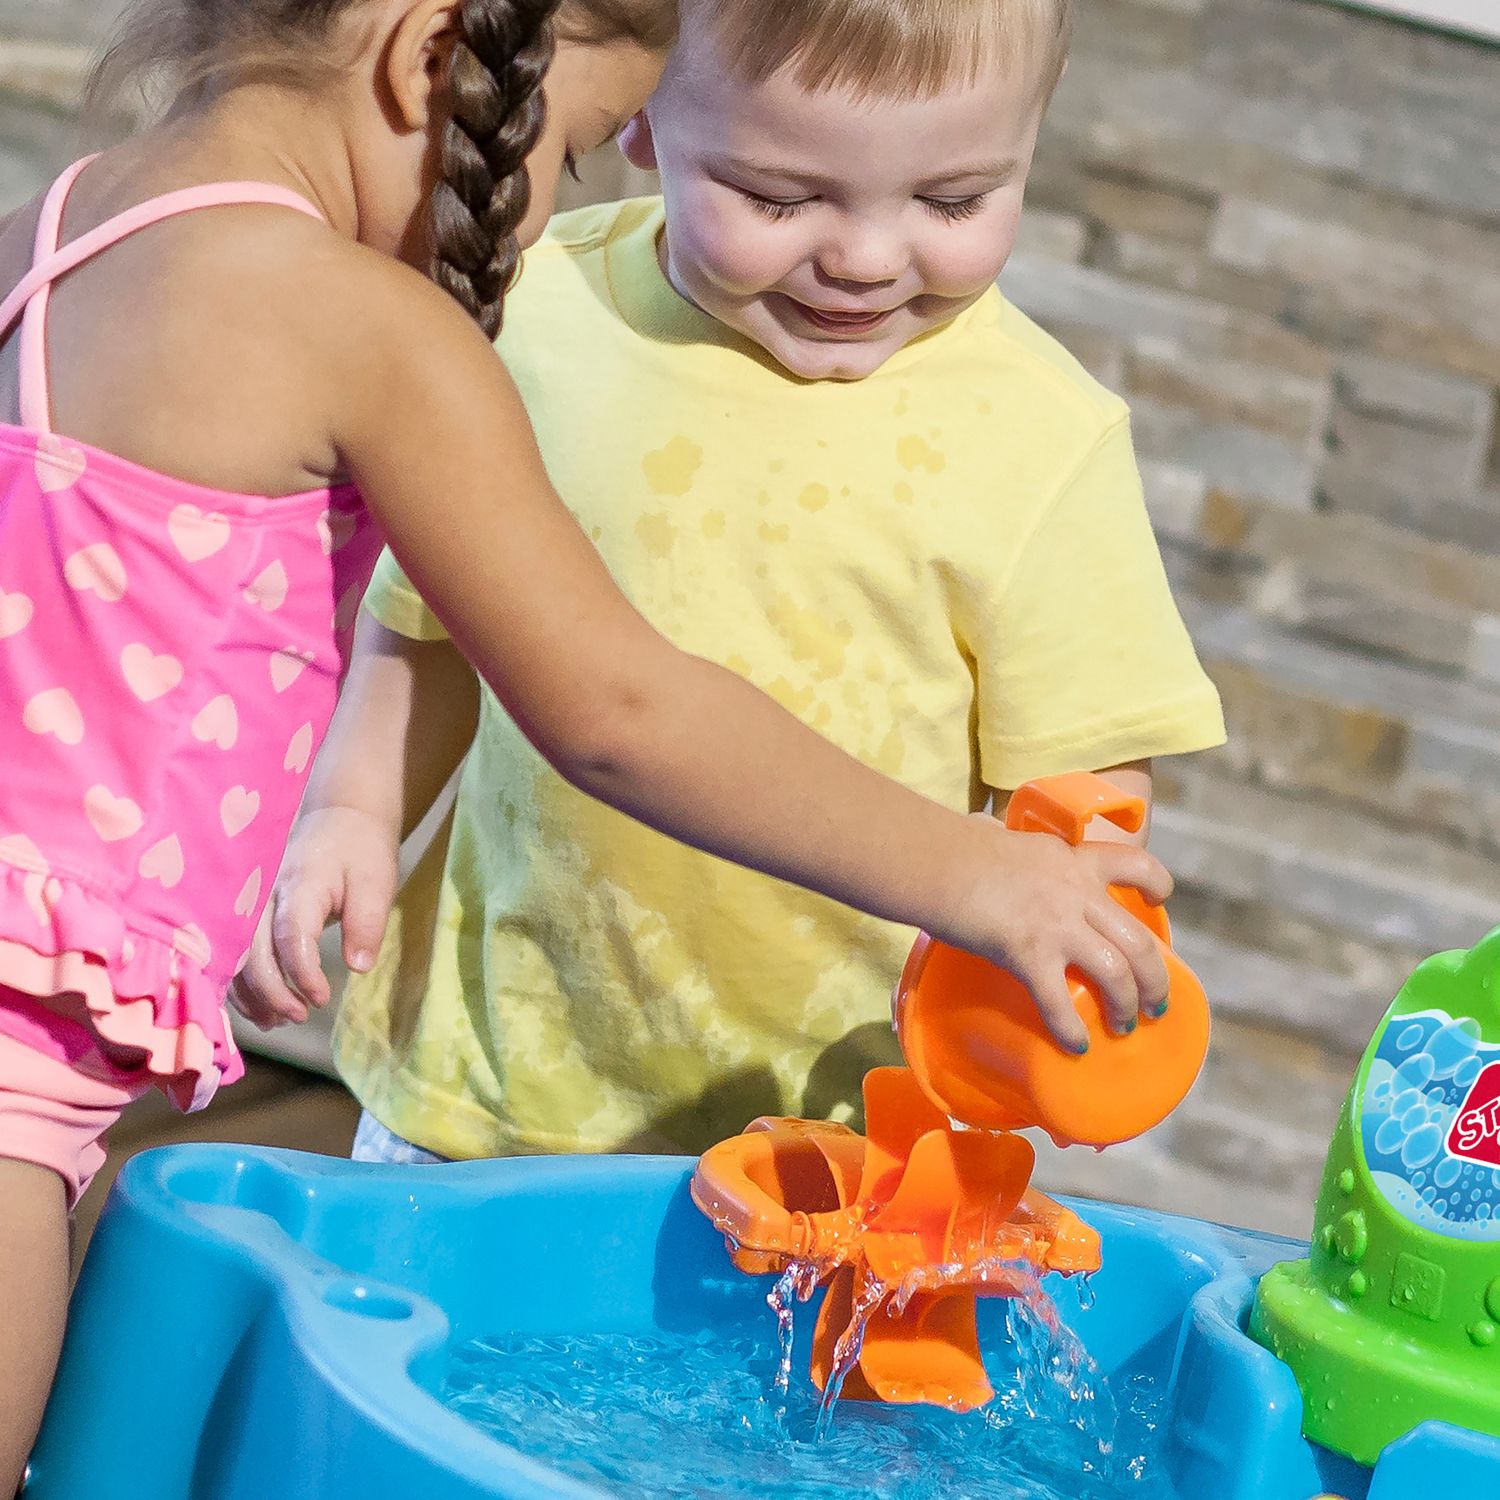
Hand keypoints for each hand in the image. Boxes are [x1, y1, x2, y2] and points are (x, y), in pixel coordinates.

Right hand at [230, 807, 398, 1028]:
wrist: (339, 820)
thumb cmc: (360, 851)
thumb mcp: (377, 881)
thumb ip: (367, 922)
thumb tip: (358, 966)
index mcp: (301, 883)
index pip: (291, 933)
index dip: (302, 972)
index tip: (322, 999)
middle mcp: (265, 894)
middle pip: (252, 950)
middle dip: (272, 991)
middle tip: (300, 1016)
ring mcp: (251, 904)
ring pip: (236, 956)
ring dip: (253, 993)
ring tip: (281, 1020)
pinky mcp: (247, 914)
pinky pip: (235, 954)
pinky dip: (245, 985)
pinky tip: (264, 1010)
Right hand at [945, 817, 1173, 1053]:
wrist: (935, 860)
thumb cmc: (958, 849)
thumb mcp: (1011, 843)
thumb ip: (1022, 855)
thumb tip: (989, 838)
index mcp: (1074, 861)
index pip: (1133, 863)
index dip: (1157, 883)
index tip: (1160, 900)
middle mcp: (1078, 893)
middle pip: (1139, 941)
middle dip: (1155, 980)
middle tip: (1155, 1005)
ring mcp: (1057, 926)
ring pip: (1117, 973)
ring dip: (1126, 1006)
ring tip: (1123, 1027)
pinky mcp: (1030, 954)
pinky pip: (1060, 1002)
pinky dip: (1072, 1030)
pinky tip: (1076, 1046)